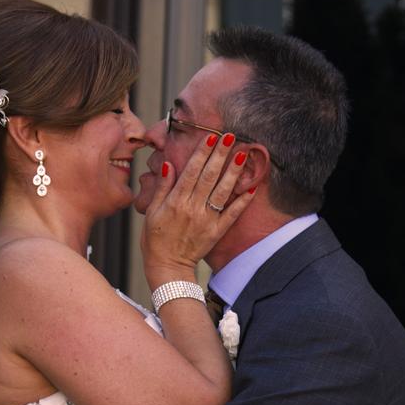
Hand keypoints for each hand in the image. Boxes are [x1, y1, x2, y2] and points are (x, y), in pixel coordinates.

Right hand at [141, 133, 255, 282]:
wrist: (167, 267)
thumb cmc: (155, 239)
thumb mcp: (152, 211)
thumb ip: (162, 187)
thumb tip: (169, 164)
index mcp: (176, 201)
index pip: (191, 171)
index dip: (201, 153)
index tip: (210, 138)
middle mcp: (192, 208)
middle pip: (209, 176)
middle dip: (220, 155)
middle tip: (231, 136)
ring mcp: (207, 220)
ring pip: (222, 191)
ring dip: (233, 172)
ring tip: (243, 154)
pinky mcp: (217, 231)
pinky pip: (232, 214)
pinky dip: (242, 201)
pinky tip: (252, 187)